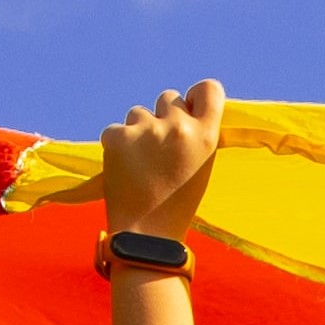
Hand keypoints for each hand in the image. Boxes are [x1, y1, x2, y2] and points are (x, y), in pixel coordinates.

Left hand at [99, 81, 224, 237]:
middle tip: (159, 149)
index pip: (208, 88)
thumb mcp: (202, 167)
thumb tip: (185, 109)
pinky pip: (116, 129)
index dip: (196, 96)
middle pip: (168, 97)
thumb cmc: (177, 204)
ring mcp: (146, 129)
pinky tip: (124, 168)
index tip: (190, 107)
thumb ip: (196, 135)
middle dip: (163, 116)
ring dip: (138, 131)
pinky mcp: (117, 136)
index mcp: (206, 135)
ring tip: (140, 163)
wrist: (146, 235)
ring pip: (139, 112)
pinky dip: (117, 145)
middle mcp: (179, 127)